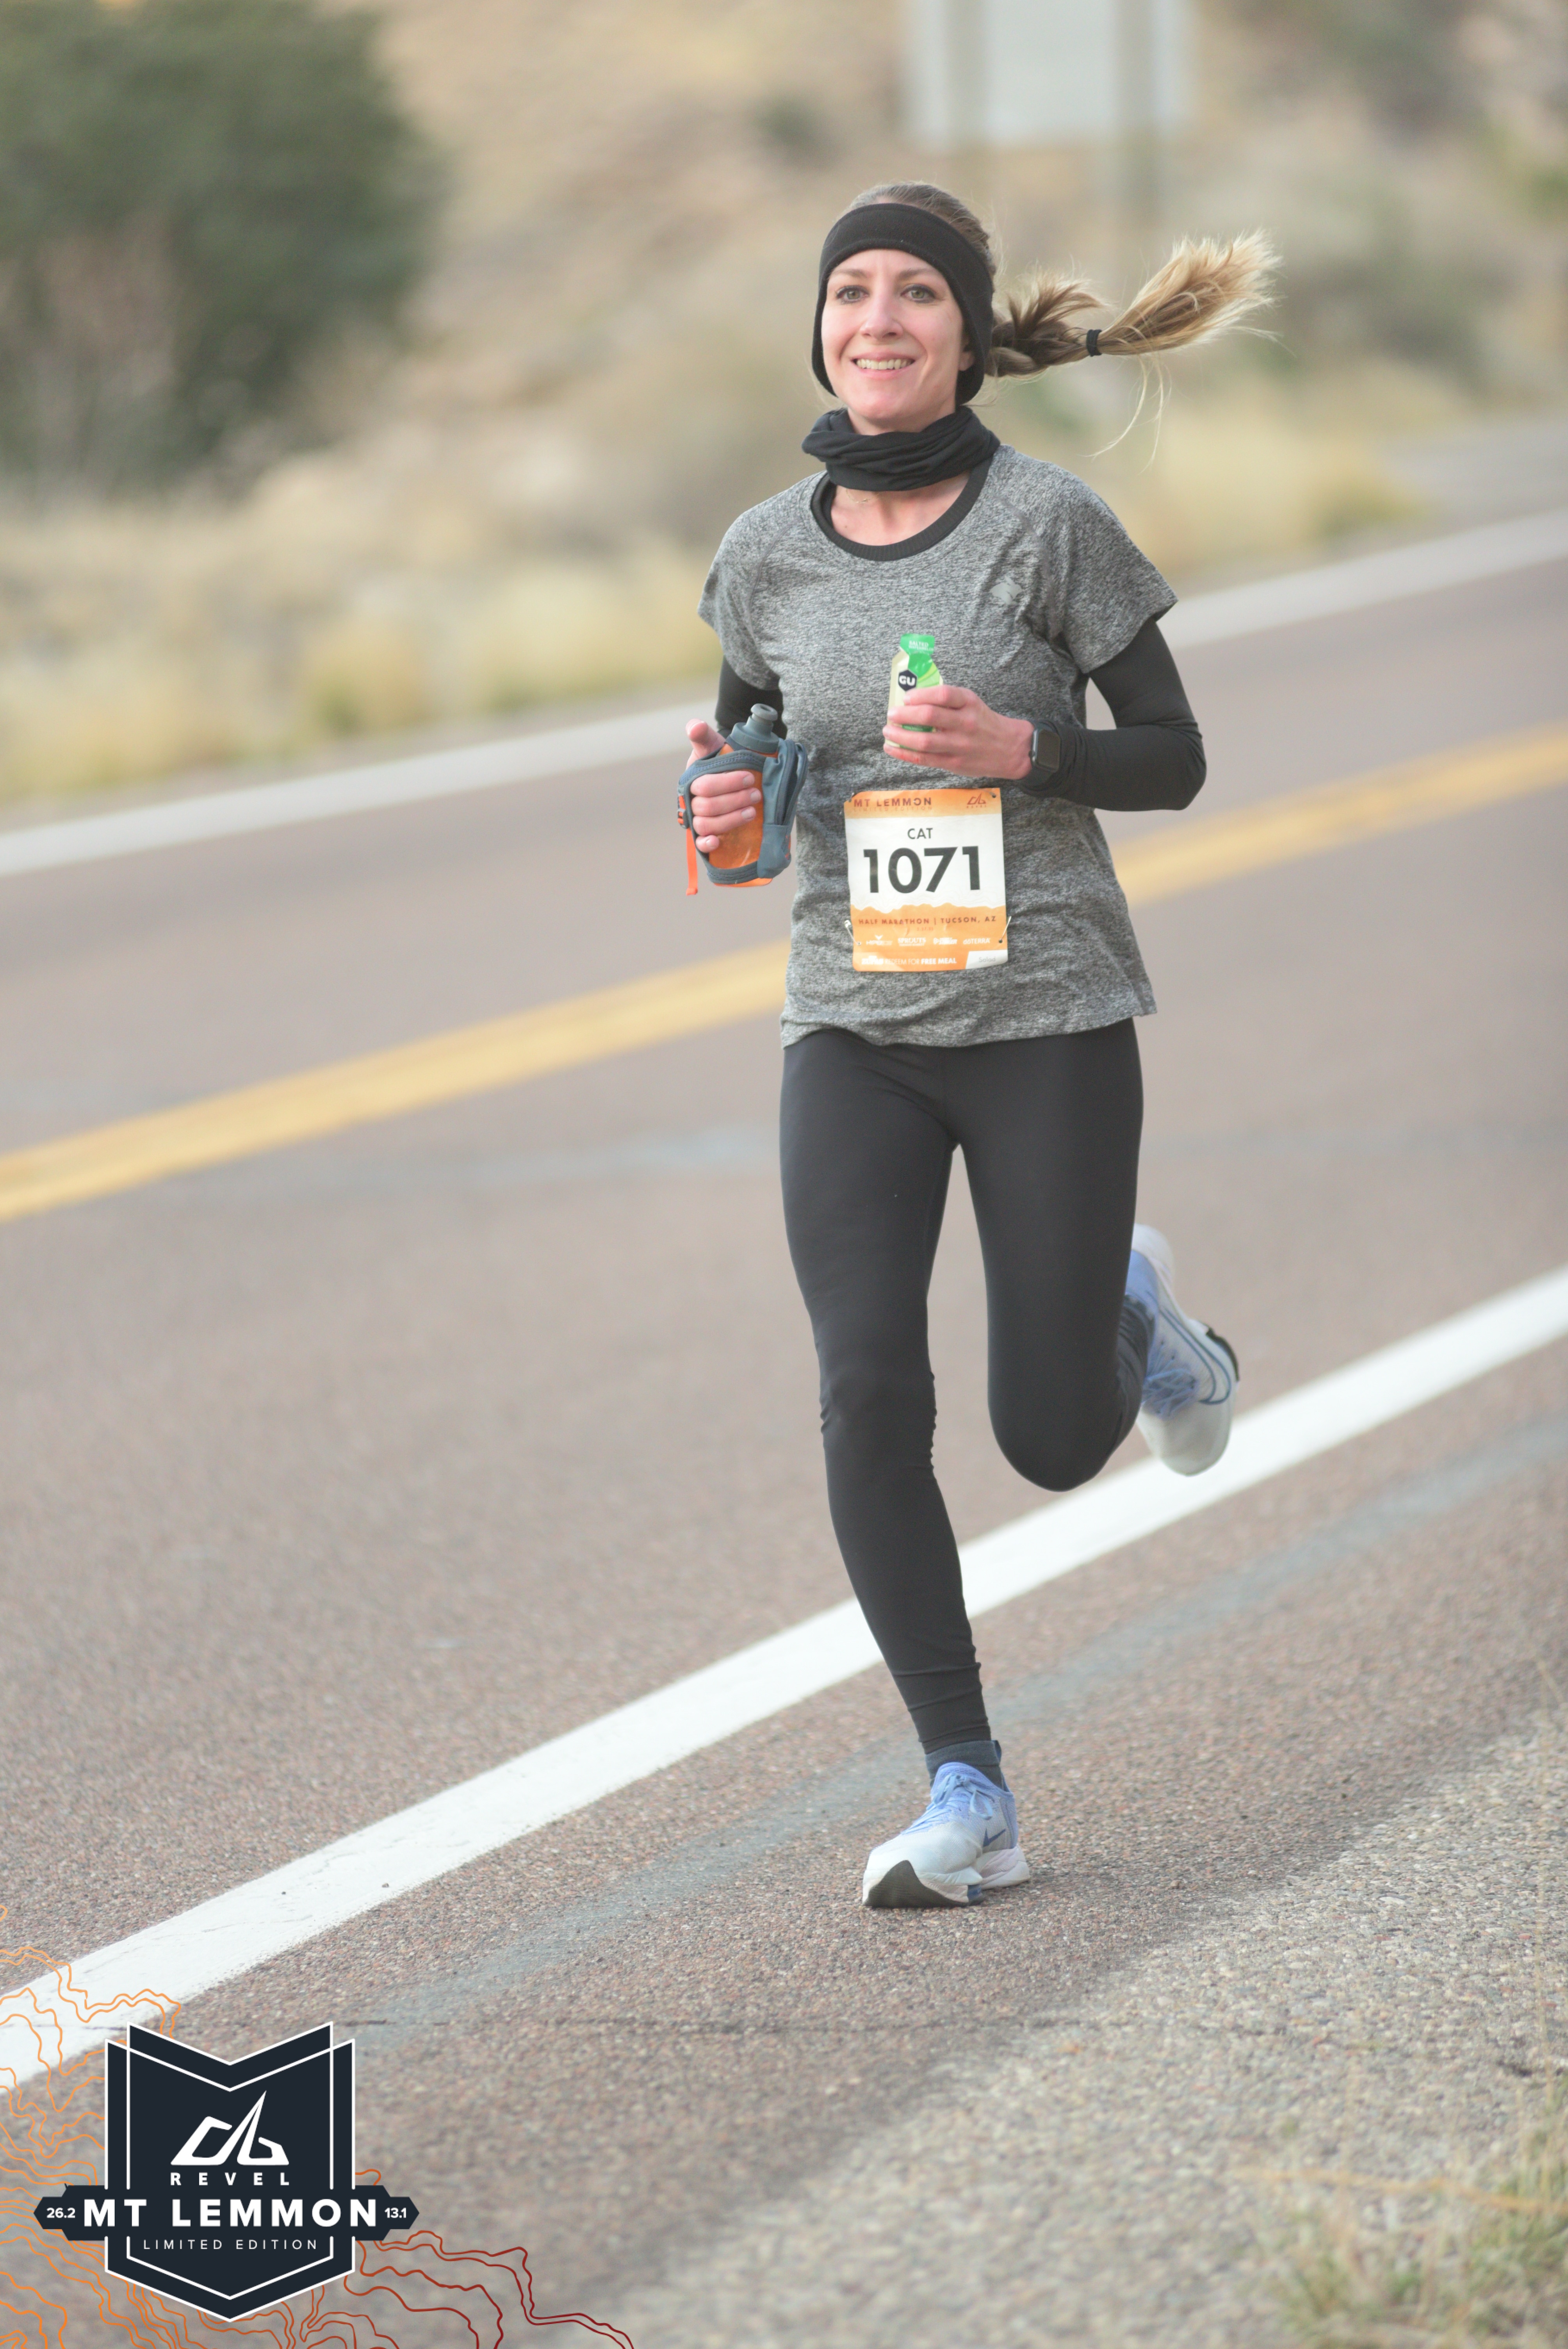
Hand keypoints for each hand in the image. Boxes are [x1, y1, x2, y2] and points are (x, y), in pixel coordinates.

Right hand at [685, 718, 760, 853]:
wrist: (729, 771)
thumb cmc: (720, 759)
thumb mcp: (713, 745)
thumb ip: (703, 735)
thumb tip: (694, 727)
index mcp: (692, 781)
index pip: (705, 786)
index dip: (728, 783)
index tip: (750, 777)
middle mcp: (692, 801)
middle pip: (708, 807)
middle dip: (734, 800)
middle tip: (756, 794)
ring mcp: (698, 819)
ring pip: (707, 824)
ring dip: (730, 820)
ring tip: (752, 812)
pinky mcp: (706, 834)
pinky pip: (699, 844)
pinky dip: (707, 844)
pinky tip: (718, 842)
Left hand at [882, 685, 1032, 779]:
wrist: (1009, 749)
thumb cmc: (984, 723)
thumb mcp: (971, 703)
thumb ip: (947, 701)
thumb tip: (912, 700)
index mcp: (969, 703)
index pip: (942, 694)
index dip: (920, 695)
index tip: (906, 698)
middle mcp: (965, 723)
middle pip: (929, 716)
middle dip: (904, 714)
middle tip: (891, 714)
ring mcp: (959, 745)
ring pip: (923, 741)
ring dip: (900, 736)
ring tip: (888, 731)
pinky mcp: (953, 762)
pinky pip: (924, 759)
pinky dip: (904, 754)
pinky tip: (892, 748)